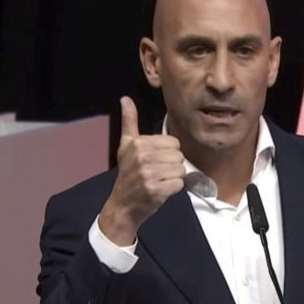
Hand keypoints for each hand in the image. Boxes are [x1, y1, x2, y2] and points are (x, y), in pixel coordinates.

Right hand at [97, 96, 184, 244]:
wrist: (122, 205)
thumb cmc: (127, 174)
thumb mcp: (125, 146)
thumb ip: (129, 121)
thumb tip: (125, 98)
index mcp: (138, 144)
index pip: (173, 143)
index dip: (168, 153)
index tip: (155, 161)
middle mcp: (142, 157)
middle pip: (179, 156)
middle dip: (172, 166)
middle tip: (158, 173)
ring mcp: (149, 174)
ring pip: (181, 169)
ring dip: (174, 178)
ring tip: (160, 181)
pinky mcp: (156, 190)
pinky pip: (179, 184)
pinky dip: (174, 189)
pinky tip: (161, 190)